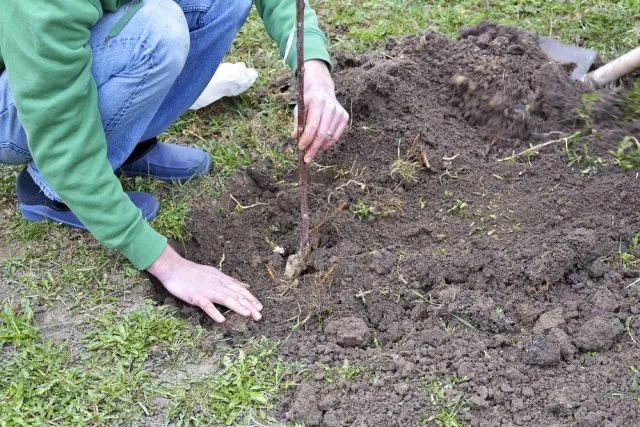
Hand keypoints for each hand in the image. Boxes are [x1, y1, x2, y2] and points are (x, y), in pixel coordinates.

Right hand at [147, 244, 262, 322]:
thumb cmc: (194, 272)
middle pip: (236, 295)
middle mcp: (218, 285)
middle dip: (249, 306)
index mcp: (222, 280)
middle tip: (260, 316)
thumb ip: (231, 281)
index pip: (240, 290)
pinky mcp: (195, 296)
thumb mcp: (216, 274)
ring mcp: (207, 290)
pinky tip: (221, 320)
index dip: (251, 298)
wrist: (174, 268)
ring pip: (226, 299)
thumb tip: (246, 285)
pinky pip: (206, 305)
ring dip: (238, 307)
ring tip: (248, 315)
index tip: (260, 307)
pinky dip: (214, 312)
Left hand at [292, 59, 348, 163]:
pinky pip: (336, 136)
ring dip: (319, 148)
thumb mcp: (299, 109)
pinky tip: (319, 148)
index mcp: (318, 102)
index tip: (300, 148)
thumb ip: (298, 123)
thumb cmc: (308, 102)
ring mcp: (339, 112)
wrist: (322, 90)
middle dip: (313, 148)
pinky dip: (327, 145)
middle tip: (306, 159)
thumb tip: (295, 138)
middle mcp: (331, 106)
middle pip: (322, 134)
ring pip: (330, 137)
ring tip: (311, 154)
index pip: (313, 125)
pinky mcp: (345, 117)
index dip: (306, 139)